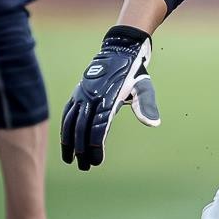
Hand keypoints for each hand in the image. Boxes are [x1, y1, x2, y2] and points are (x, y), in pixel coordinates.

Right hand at [61, 25, 159, 169]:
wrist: (120, 50)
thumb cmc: (135, 72)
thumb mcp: (144, 87)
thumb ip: (146, 106)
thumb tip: (154, 123)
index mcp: (108, 99)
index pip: (98, 128)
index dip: (96, 146)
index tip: (97, 161)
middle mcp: (91, 97)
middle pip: (82, 129)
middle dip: (81, 150)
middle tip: (85, 167)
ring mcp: (82, 95)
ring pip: (70, 122)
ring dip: (68, 142)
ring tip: (70, 159)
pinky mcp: (77, 93)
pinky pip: (67, 113)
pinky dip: (64, 128)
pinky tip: (65, 140)